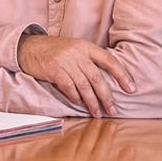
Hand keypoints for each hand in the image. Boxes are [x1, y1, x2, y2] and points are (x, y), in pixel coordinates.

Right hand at [18, 34, 134, 117]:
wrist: (30, 47)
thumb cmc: (55, 51)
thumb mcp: (75, 49)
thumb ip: (89, 61)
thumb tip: (107, 81)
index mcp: (86, 47)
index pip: (109, 60)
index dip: (122, 74)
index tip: (131, 89)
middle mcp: (78, 52)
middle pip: (97, 77)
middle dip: (106, 96)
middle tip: (113, 110)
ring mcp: (65, 60)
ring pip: (84, 85)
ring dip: (92, 101)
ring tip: (97, 113)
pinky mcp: (54, 69)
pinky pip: (68, 86)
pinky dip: (75, 96)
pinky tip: (78, 103)